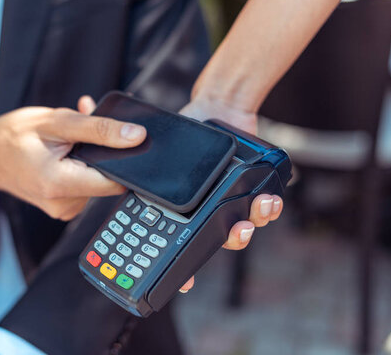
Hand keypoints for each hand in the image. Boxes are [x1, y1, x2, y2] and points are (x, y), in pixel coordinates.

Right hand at [0, 106, 145, 220]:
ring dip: (89, 155)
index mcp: (61, 185)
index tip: (116, 139)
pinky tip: (65, 152)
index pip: (116, 181)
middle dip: (100, 150)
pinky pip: (85, 184)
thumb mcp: (56, 122)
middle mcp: (64, 205)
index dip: (123, 157)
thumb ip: (99, 129)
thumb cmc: (12, 136)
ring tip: (64, 141)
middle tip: (78, 131)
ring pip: (96, 179)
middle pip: (106, 178)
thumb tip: (136, 136)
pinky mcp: (64, 207)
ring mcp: (64, 209)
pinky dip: (81, 165)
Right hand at [78, 95, 282, 292]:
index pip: (184, 245)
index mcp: (186, 210)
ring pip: (244, 226)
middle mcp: (211, 210)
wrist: (215, 106)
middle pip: (220, 239)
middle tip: (234, 234)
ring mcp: (233, 201)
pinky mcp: (254, 186)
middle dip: (230, 241)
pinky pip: (264, 205)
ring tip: (253, 214)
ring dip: (252, 224)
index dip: (185, 269)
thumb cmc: (185, 132)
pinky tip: (269, 200)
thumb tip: (121, 186)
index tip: (186, 284)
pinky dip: (269, 206)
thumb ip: (146, 177)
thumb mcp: (160, 160)